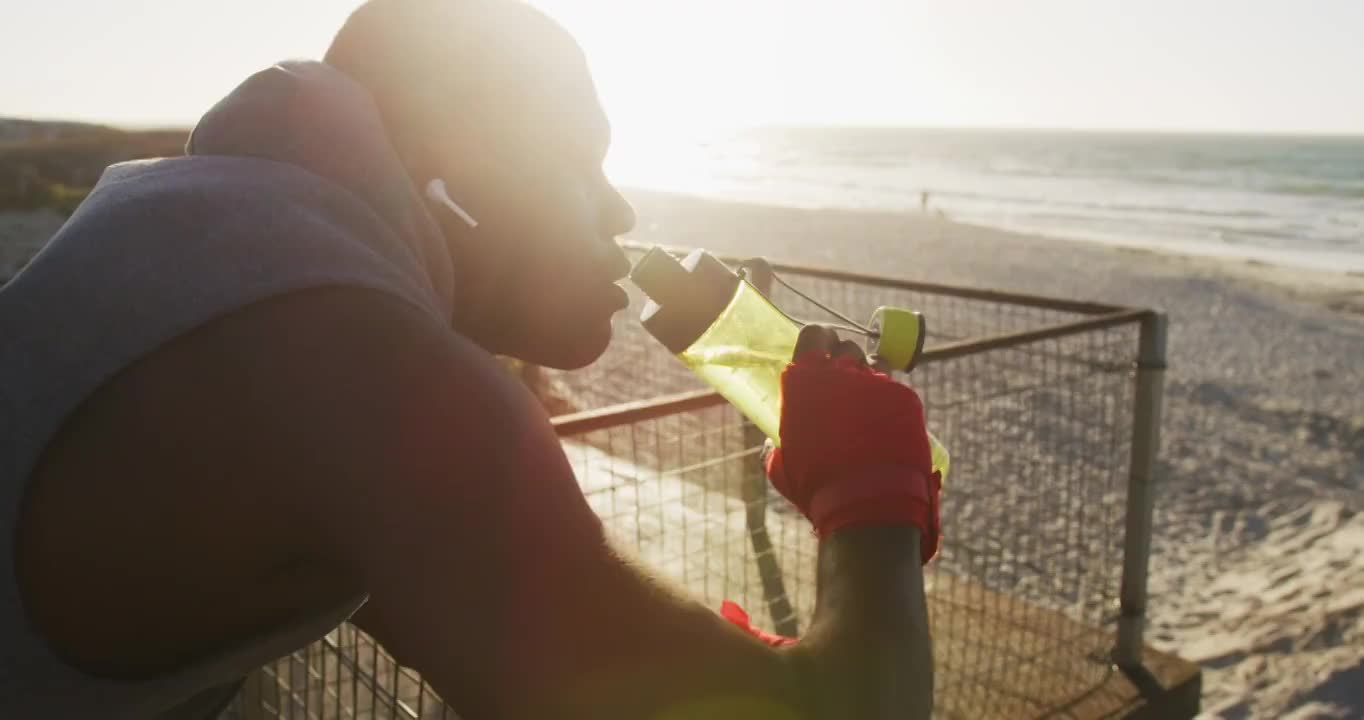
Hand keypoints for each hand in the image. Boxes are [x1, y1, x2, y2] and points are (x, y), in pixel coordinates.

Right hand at [764, 325, 940, 561]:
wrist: (869, 503)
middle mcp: (840, 374)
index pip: (813, 334)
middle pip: (846, 346)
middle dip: (844, 359)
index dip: (818, 339)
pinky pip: (896, 388)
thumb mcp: (781, 466)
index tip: (821, 350)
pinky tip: (888, 422)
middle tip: (843, 381)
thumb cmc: (817, 488)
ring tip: (868, 403)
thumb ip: (775, 446)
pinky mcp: (904, 397)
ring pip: (874, 363)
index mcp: (805, 381)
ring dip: (869, 376)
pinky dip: (891, 400)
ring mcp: (875, 383)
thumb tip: (773, 444)